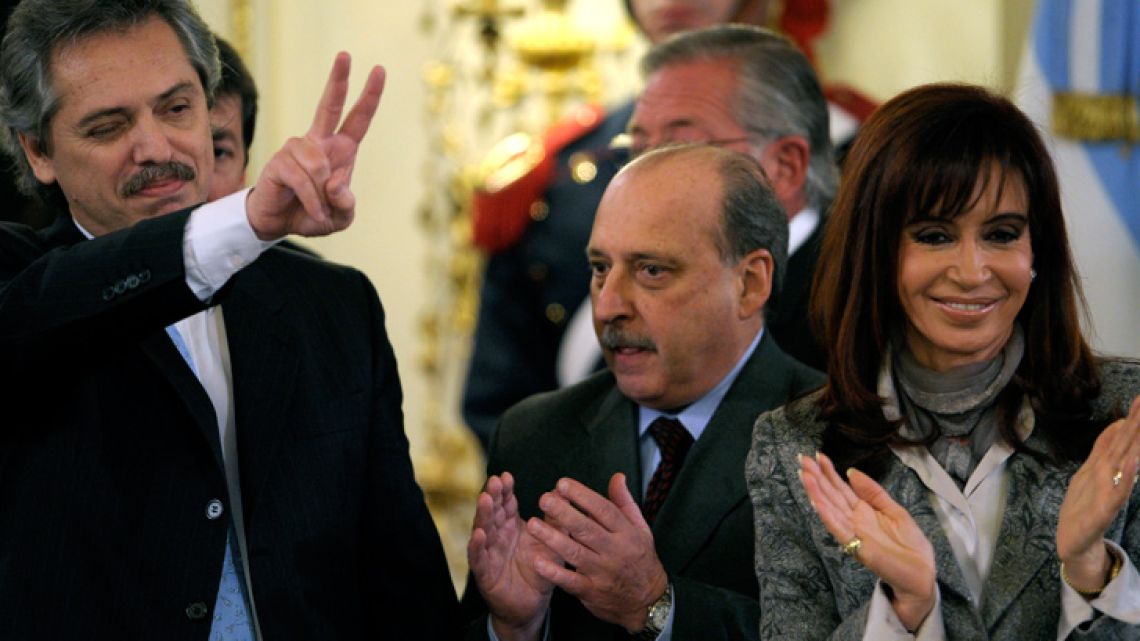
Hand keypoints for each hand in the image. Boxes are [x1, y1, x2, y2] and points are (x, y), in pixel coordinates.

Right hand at [246, 52, 385, 239]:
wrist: (278, 223)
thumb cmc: (312, 213)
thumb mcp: (340, 216)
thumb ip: (346, 204)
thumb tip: (336, 182)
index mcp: (340, 150)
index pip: (358, 119)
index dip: (369, 96)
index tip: (379, 70)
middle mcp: (318, 143)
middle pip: (329, 106)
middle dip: (338, 80)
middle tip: (345, 54)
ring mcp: (297, 149)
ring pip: (318, 164)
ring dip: (322, 194)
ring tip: (318, 207)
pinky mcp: (279, 162)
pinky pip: (303, 179)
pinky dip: (311, 199)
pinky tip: (311, 209)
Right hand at [467, 473, 556, 640]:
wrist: (532, 605)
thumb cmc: (540, 570)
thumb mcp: (552, 543)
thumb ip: (556, 520)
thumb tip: (562, 492)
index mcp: (512, 526)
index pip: (507, 504)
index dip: (506, 490)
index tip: (506, 476)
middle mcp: (498, 536)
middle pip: (493, 512)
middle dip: (493, 496)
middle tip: (495, 481)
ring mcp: (489, 553)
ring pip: (483, 530)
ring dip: (483, 515)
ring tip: (485, 499)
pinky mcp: (485, 573)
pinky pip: (479, 558)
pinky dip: (477, 546)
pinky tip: (479, 534)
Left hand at [526, 474, 667, 632]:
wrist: (648, 601)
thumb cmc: (641, 560)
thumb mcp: (640, 528)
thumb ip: (624, 502)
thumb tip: (617, 476)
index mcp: (626, 533)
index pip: (603, 510)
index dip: (582, 496)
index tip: (562, 484)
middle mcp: (614, 551)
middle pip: (586, 529)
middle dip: (564, 513)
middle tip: (544, 499)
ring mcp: (602, 572)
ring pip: (575, 553)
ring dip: (552, 539)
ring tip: (533, 525)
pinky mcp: (591, 591)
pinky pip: (570, 581)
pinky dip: (554, 572)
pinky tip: (537, 561)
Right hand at [801, 452, 935, 631]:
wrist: (922, 574)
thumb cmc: (910, 544)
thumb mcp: (895, 510)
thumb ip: (873, 492)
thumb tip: (852, 471)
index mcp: (863, 510)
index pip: (841, 488)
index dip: (829, 472)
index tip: (817, 455)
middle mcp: (854, 520)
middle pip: (831, 495)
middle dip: (817, 477)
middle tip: (802, 459)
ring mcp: (853, 534)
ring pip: (830, 509)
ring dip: (816, 493)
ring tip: (805, 475)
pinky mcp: (857, 548)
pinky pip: (840, 530)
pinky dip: (828, 516)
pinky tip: (817, 503)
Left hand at [1056, 395, 1139, 589]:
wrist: (1074, 544)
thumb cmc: (1084, 506)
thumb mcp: (1090, 471)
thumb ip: (1104, 448)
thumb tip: (1118, 424)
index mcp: (1104, 466)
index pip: (1119, 436)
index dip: (1132, 417)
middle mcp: (1110, 476)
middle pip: (1125, 445)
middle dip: (1137, 423)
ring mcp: (1108, 492)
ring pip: (1124, 463)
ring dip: (1135, 443)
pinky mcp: (1103, 512)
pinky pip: (1117, 492)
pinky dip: (1126, 477)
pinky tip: (1134, 462)